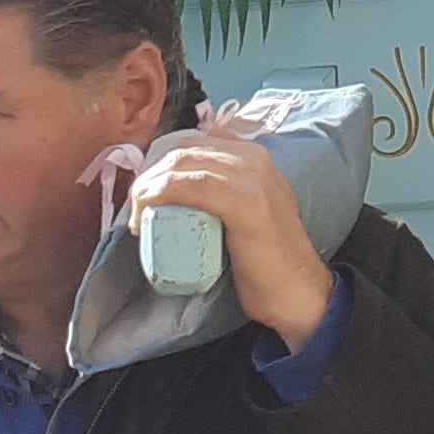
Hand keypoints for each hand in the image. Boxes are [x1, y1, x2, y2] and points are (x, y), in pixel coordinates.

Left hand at [131, 128, 336, 350]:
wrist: (298, 291)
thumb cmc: (267, 258)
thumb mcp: (247, 209)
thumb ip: (226, 189)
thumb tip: (184, 182)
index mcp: (252, 154)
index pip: (190, 142)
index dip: (158, 163)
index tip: (144, 194)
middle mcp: (253, 157)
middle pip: (182, 150)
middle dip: (147, 175)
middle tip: (134, 210)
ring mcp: (252, 178)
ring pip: (183, 164)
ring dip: (148, 186)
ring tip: (136, 218)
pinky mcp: (247, 203)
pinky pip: (193, 187)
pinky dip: (162, 192)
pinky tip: (146, 209)